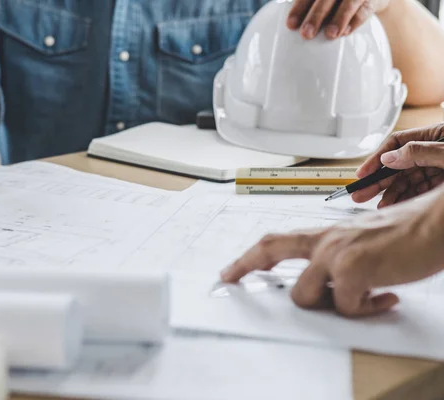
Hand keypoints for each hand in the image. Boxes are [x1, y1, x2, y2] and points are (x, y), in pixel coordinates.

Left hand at [220, 192, 443, 316]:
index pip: (277, 241)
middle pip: (270, 251)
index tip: (232, 270)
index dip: (250, 256)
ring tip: (361, 298)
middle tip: (230, 279)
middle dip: (244, 266)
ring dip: (329, 305)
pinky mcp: (352, 270)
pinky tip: (386, 296)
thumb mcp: (361, 243)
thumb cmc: (406, 235)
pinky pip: (345, 307)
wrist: (436, 225)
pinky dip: (365, 310)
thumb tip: (326, 289)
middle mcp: (325, 241)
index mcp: (325, 235)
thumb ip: (337, 261)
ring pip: (304, 296)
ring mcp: (335, 254)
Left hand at [287, 0, 389, 39]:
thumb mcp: (323, 3)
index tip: (290, 25)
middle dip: (316, 16)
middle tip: (306, 34)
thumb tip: (293, 28)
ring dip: (339, 18)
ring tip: (330, 35)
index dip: (299, 8)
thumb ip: (310, 8)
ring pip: (349, 2)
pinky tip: (346, 32)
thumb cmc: (338, 2)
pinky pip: (365, 9)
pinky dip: (355, 20)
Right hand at [353, 124, 443, 207]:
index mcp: (434, 135)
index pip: (397, 143)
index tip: (363, 173)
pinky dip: (407, 198)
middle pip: (400, 166)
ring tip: (380, 205)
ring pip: (409, 181)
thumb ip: (417, 152)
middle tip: (361, 193)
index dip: (378, 159)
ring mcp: (439, 168)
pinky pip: (421, 191)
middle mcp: (433, 151)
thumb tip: (387, 158)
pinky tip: (396, 205)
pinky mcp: (442, 185)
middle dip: (379, 181)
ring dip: (392, 193)